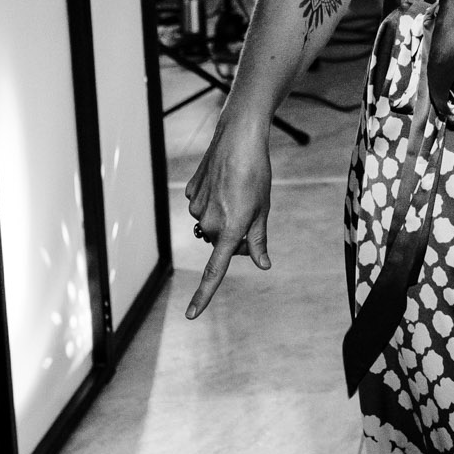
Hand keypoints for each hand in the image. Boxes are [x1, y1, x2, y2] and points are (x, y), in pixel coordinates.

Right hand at [183, 115, 273, 317]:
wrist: (238, 138)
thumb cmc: (257, 174)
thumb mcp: (263, 209)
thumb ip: (258, 240)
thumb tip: (262, 264)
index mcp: (230, 229)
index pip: (214, 271)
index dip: (204, 295)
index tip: (191, 315)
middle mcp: (209, 223)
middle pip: (220, 244)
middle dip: (234, 238)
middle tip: (250, 213)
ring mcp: (196, 208)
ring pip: (210, 226)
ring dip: (223, 219)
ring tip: (237, 193)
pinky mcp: (190, 193)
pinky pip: (201, 208)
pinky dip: (213, 203)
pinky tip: (223, 185)